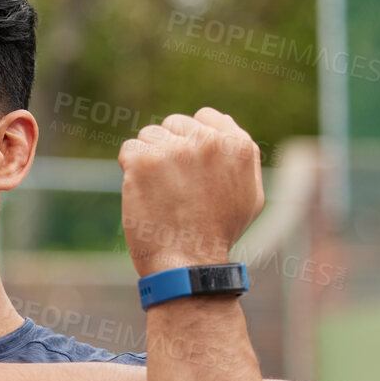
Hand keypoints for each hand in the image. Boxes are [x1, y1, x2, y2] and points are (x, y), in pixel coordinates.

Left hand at [118, 108, 265, 275]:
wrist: (189, 263)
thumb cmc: (218, 235)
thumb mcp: (250, 197)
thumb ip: (242, 160)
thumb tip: (227, 133)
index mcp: (238, 146)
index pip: (207, 117)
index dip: (191, 140)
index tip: (187, 166)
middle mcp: (209, 141)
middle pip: (175, 125)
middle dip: (169, 149)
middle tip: (173, 186)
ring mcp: (176, 149)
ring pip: (149, 136)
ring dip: (148, 159)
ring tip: (160, 193)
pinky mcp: (145, 160)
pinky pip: (129, 150)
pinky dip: (129, 170)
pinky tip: (142, 193)